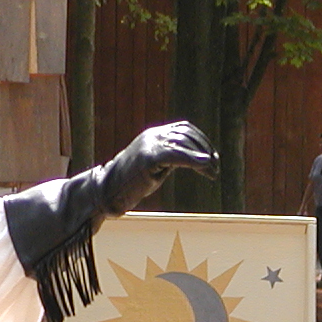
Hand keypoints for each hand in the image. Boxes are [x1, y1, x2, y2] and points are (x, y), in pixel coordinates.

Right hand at [98, 121, 218, 214]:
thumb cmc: (130, 184)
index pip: (184, 129)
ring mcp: (149, 145)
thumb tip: (195, 159)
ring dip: (204, 158)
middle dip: (205, 150)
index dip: (202, 141)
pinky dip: (194, 159)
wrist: (106, 191)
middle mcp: (152, 135)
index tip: (212, 157)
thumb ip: (171, 159)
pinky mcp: (148, 158)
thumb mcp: (155, 167)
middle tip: (215, 167)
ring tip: (212, 172)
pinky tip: (205, 166)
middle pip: (187, 136)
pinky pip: (177, 154)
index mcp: (153, 135)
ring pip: (184, 144)